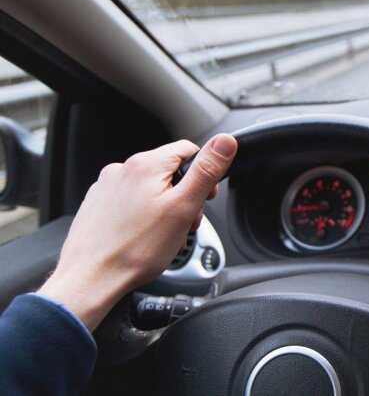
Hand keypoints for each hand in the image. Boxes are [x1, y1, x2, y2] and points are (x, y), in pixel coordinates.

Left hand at [38, 134, 237, 330]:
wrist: (91, 278)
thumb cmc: (136, 249)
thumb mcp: (184, 207)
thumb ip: (206, 171)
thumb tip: (225, 141)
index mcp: (146, 164)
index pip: (188, 150)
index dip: (204, 175)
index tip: (205, 198)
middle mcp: (122, 169)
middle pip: (170, 172)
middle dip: (184, 197)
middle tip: (184, 224)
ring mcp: (107, 187)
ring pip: (151, 190)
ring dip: (165, 209)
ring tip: (164, 236)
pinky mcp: (98, 205)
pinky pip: (131, 203)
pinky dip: (144, 217)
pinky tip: (144, 238)